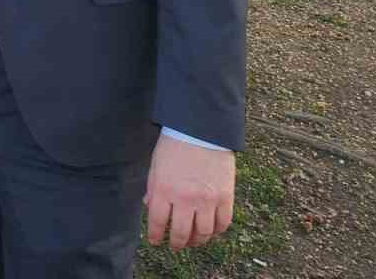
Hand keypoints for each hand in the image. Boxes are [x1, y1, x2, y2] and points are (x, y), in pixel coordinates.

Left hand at [144, 134, 235, 250]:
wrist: (201, 130)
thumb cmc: (174, 146)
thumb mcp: (156, 166)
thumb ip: (153, 188)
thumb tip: (150, 207)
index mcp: (163, 190)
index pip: (157, 222)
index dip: (155, 235)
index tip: (156, 241)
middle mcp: (185, 199)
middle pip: (181, 233)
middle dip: (176, 243)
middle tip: (175, 245)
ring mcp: (207, 200)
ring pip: (204, 233)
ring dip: (197, 241)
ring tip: (193, 240)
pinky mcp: (225, 197)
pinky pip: (222, 224)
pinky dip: (216, 231)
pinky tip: (210, 230)